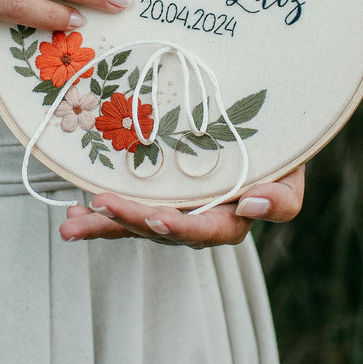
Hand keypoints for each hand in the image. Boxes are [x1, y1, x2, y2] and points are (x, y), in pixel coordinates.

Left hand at [59, 165, 305, 246]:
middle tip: (99, 206)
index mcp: (229, 220)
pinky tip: (74, 214)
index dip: (180, 227)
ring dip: (103, 224)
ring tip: (71, 225)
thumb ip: (281, 199)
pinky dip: (99, 215)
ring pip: (135, 224)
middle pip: (159, 229)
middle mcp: (196, 221)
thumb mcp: (291, 175)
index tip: (157, 217)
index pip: (204, 230)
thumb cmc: (279, 154)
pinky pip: (125, 211)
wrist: (263, 133)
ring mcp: (172, 211)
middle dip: (127, 220)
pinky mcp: (153, 199)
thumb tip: (251, 205)